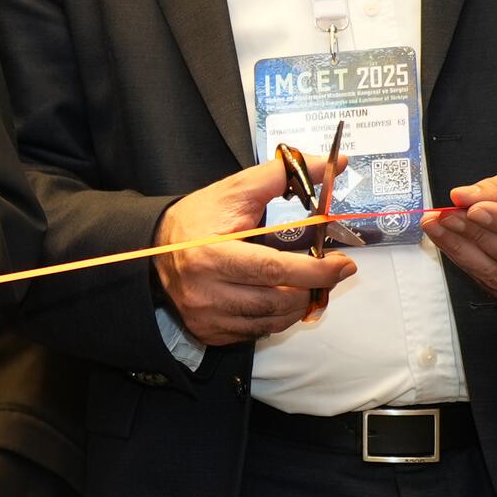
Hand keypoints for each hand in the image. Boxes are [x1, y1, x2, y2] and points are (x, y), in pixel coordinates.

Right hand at [155, 156, 357, 347]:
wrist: (155, 248)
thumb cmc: (197, 219)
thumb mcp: (235, 191)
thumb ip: (283, 176)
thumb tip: (333, 164)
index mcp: (210, 255)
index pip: (273, 269)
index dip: (314, 271)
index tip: (342, 264)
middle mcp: (205, 291)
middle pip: (277, 301)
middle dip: (313, 288)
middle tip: (330, 273)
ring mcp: (206, 316)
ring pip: (271, 321)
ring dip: (299, 305)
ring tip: (307, 284)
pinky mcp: (208, 330)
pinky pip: (256, 332)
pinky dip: (277, 318)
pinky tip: (280, 298)